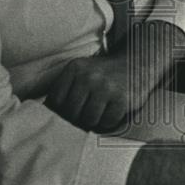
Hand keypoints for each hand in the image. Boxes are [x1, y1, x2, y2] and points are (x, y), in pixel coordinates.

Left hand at [46, 21, 184, 131]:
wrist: (139, 61)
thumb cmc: (105, 72)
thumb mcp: (83, 71)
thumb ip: (65, 87)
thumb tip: (46, 111)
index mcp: (76, 68)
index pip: (56, 101)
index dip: (58, 113)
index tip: (64, 116)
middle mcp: (90, 77)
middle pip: (71, 113)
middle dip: (75, 120)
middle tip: (82, 119)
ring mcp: (107, 88)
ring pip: (88, 120)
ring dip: (92, 122)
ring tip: (97, 116)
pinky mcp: (122, 100)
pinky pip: (107, 122)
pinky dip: (107, 123)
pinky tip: (110, 114)